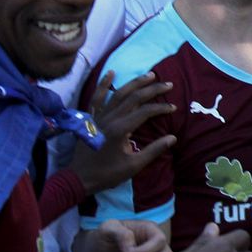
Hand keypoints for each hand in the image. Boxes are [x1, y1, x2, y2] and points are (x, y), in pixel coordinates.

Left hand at [72, 71, 176, 193]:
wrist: (78, 178)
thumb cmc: (106, 174)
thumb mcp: (133, 166)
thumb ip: (153, 150)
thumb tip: (173, 138)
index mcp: (120, 129)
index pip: (145, 112)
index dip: (161, 108)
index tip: (173, 108)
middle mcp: (110, 118)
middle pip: (134, 98)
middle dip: (152, 89)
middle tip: (168, 84)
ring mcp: (99, 116)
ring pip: (118, 94)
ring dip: (134, 83)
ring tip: (149, 75)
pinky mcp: (90, 118)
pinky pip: (96, 98)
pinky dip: (103, 84)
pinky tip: (111, 72)